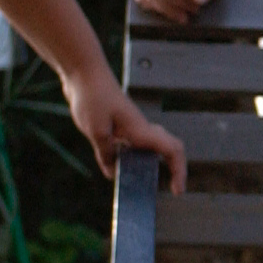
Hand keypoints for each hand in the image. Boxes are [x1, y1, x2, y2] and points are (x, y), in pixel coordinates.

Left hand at [64, 70, 187, 190]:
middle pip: (168, 149)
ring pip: (151, 148)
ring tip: (138, 184)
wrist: (83, 72)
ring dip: (151, 165)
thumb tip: (112, 172)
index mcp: (140, 131)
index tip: (177, 190)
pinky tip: (116, 166)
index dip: (179, 171)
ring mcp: (131, 125)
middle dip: (173, 169)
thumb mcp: (96, 131)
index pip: (172, 151)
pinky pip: (134, 145)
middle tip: (169, 188)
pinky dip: (133, 158)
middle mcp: (141, 129)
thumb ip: (106, 153)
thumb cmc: (92, 97)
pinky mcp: (119, 123)